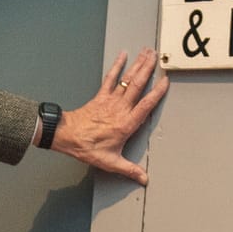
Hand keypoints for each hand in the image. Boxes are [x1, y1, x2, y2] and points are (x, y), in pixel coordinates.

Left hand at [53, 48, 167, 184]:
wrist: (66, 136)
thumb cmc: (87, 147)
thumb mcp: (110, 162)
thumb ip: (129, 169)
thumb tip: (143, 179)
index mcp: (126, 124)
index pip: (146, 105)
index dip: (157, 93)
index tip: (166, 82)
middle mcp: (120, 109)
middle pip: (138, 85)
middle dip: (148, 69)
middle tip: (157, 57)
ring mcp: (110, 101)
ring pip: (127, 80)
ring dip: (138, 65)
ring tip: (147, 53)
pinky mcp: (100, 96)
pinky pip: (111, 78)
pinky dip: (117, 66)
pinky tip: (123, 55)